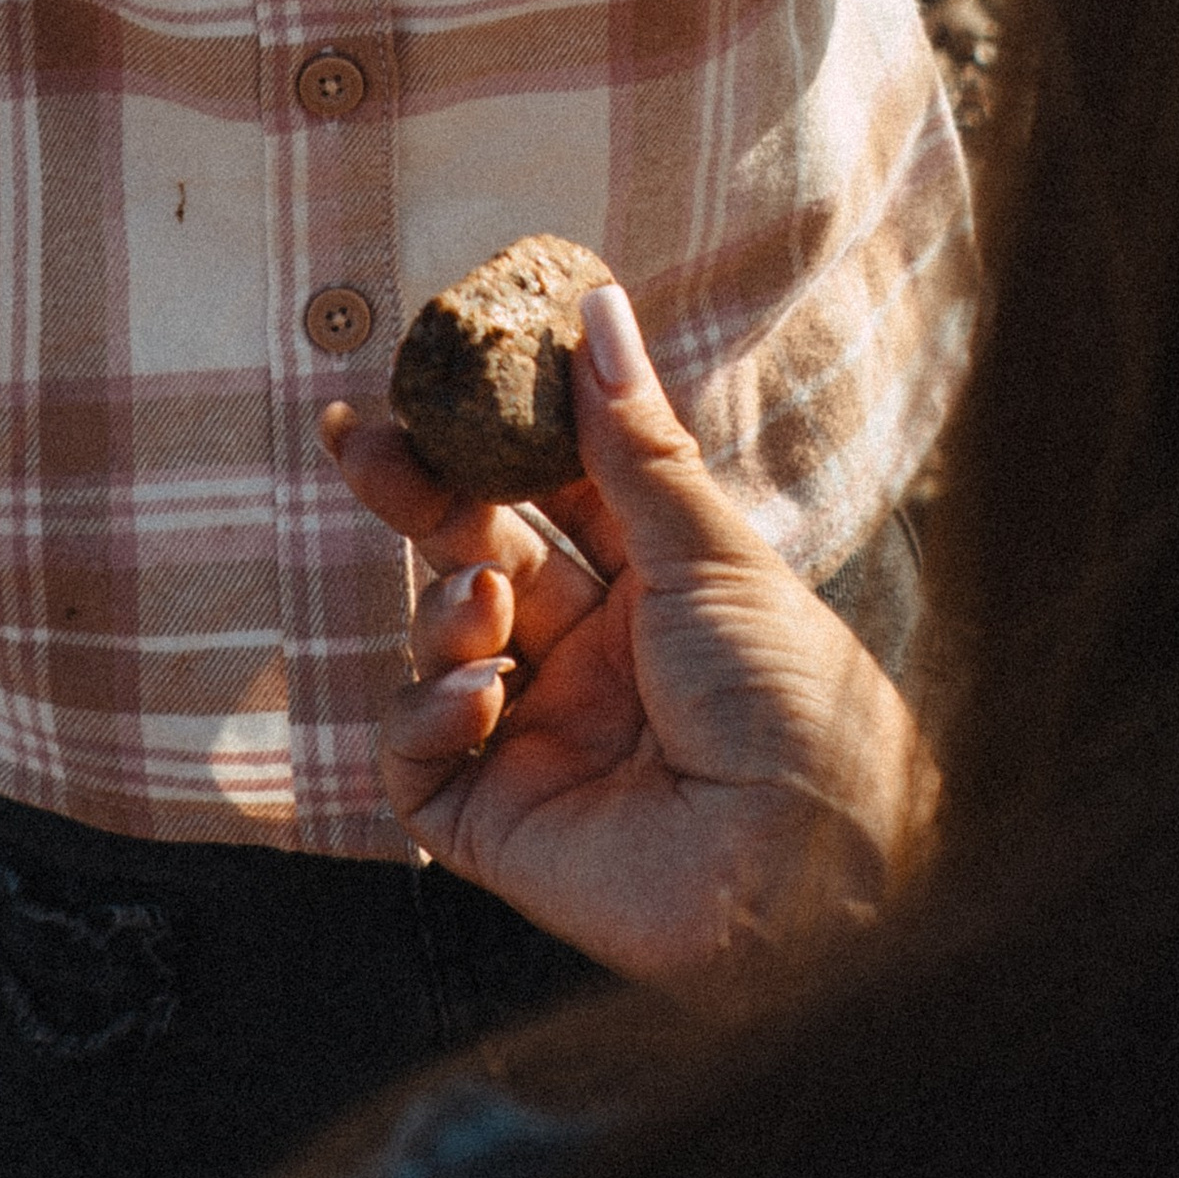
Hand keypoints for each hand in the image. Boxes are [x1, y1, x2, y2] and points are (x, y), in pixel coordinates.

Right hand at [322, 284, 931, 994]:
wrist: (814, 872)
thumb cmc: (794, 701)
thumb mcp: (711, 552)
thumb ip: (630, 440)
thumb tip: (595, 305)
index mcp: (656, 589)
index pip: (550, 495)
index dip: (491, 439)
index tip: (437, 378)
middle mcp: (594, 660)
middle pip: (477, 556)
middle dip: (421, 500)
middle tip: (364, 445)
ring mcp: (543, 741)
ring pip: (439, 648)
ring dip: (441, 611)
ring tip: (481, 604)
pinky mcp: (500, 824)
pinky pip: (419, 758)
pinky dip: (428, 713)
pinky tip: (480, 696)